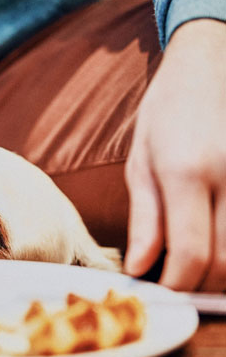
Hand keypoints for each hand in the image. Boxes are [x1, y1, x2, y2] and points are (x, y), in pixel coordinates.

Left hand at [124, 19, 225, 291]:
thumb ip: (145, 219)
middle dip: (201, 286)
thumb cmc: (168, 112)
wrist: (211, 63)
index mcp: (186, 171)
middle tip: (178, 288)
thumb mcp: (141, 162)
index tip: (161, 293)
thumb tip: (140, 268)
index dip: (177, 285)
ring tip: (196, 268)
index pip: (191, 253)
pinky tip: (218, 242)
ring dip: (224, 273)